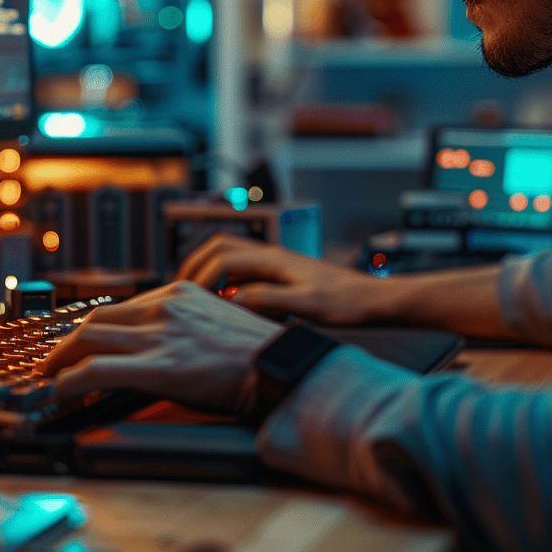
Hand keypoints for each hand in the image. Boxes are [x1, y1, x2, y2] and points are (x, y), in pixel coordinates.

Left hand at [43, 281, 282, 413]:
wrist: (280, 367)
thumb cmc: (257, 354)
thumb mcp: (216, 322)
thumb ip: (184, 325)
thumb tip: (161, 344)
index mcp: (178, 294)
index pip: (121, 308)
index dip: (93, 329)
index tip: (82, 344)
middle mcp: (164, 308)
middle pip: (96, 320)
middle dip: (67, 343)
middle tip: (54, 362)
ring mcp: (160, 336)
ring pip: (89, 339)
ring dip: (60, 360)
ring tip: (50, 378)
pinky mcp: (158, 366)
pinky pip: (97, 369)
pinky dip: (71, 381)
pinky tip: (61, 392)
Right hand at [177, 235, 384, 324]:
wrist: (372, 300)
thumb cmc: (345, 303)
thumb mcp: (306, 306)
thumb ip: (269, 300)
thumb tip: (233, 299)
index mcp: (274, 259)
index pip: (222, 258)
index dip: (201, 277)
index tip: (189, 300)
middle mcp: (272, 255)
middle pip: (220, 245)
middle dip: (195, 264)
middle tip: (179, 289)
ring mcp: (277, 262)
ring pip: (231, 252)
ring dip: (208, 267)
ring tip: (195, 292)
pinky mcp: (283, 273)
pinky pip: (244, 267)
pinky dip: (226, 278)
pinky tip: (226, 300)